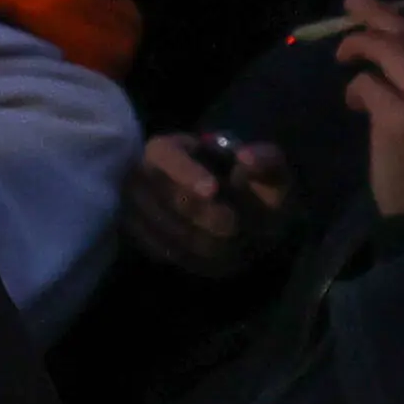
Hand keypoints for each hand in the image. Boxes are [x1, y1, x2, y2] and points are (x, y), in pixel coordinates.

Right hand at [122, 131, 293, 276]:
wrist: (236, 212)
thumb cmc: (249, 183)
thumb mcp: (268, 167)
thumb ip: (266, 159)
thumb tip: (246, 158)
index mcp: (167, 149)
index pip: (164, 155)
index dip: (185, 172)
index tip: (212, 189)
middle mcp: (141, 176)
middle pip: (162, 195)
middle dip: (200, 212)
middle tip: (233, 224)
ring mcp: (135, 208)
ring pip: (160, 225)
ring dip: (199, 237)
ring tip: (230, 240)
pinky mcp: (140, 237)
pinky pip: (160, 249)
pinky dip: (191, 254)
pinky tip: (214, 253)